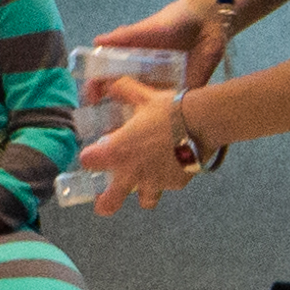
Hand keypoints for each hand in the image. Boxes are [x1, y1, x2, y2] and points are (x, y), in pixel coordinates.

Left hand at [77, 87, 196, 214]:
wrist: (201, 122)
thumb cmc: (168, 110)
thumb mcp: (142, 95)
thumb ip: (122, 90)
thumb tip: (109, 86)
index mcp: (117, 151)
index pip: (88, 162)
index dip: (89, 157)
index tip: (94, 153)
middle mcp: (132, 172)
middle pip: (109, 202)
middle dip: (104, 203)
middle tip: (104, 199)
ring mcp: (155, 182)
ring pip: (145, 200)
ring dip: (142, 192)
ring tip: (146, 180)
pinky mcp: (176, 184)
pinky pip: (168, 187)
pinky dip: (168, 179)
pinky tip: (172, 165)